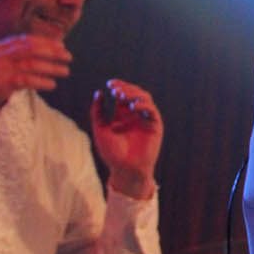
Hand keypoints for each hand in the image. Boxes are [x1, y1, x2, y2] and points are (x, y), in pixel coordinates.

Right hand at [0, 34, 71, 119]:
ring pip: (32, 63)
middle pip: (31, 48)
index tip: (61, 45)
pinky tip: (51, 85)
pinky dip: (42, 82)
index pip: (24, 40)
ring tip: (65, 71)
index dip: (45, 42)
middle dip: (53, 51)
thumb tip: (37, 58)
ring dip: (52, 67)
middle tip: (68, 57)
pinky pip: (27, 80)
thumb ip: (8, 59)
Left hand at [90, 79, 162, 199]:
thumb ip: (98, 112)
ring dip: (134, 94)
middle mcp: (135, 115)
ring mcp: (146, 119)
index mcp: (123, 116)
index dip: (119, 87)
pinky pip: (152, 111)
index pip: (123, 96)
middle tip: (116, 89)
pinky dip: (143, 105)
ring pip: (145, 99)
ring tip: (123, 95)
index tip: (110, 84)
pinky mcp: (155, 125)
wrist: (124, 169)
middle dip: (126, 89)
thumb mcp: (100, 130)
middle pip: (135, 94)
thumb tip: (98, 93)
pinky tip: (132, 106)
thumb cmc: (111, 153)